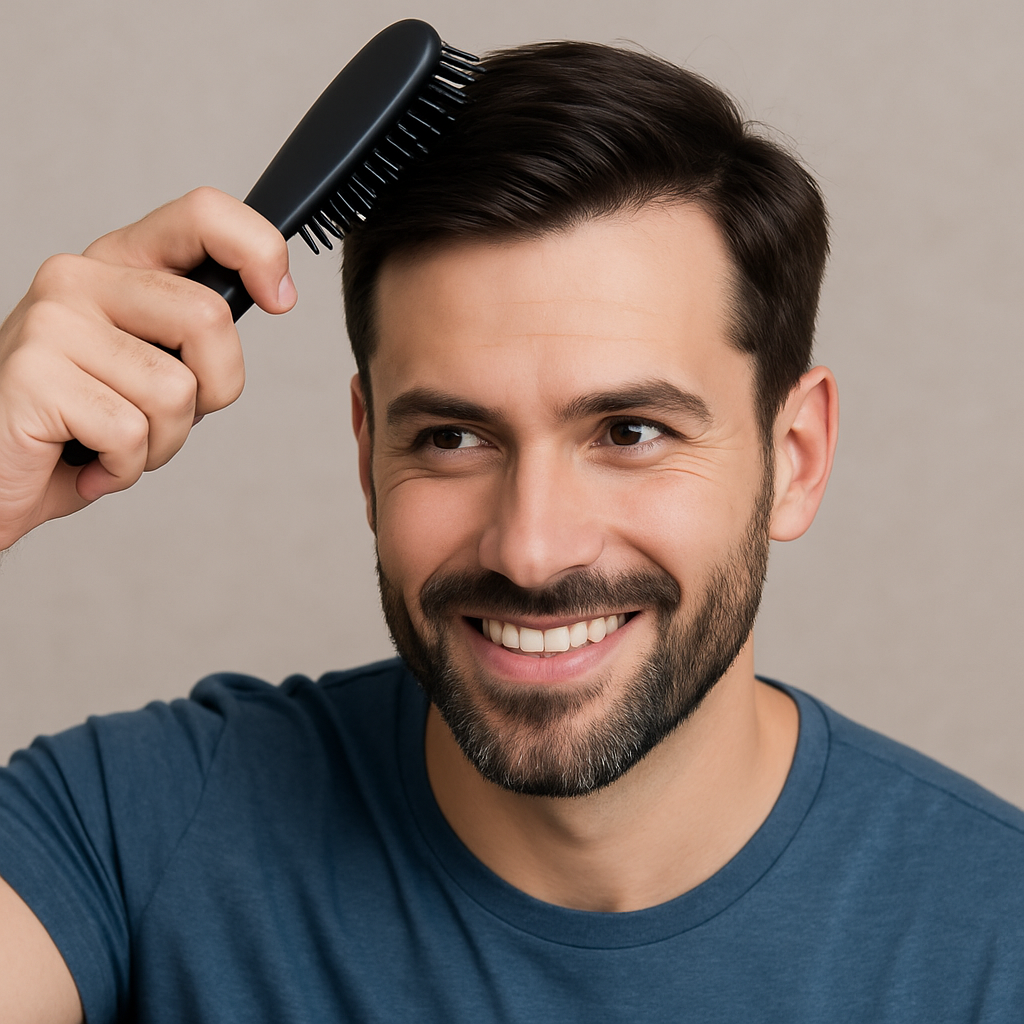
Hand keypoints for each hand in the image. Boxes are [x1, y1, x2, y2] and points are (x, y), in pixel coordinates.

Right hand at [0, 187, 296, 550]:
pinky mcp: (34, 374)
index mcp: (117, 265)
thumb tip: (270, 294)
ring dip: (163, 442)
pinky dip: (124, 468)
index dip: (259, 249)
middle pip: (210, 319)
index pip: (202, 215)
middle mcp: (80, 278)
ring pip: (178, 391)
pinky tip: (88, 463)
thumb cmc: (82, 425)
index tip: (279, 298)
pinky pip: (131, 434)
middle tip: (166, 418)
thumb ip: (194, 332)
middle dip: (214, 391)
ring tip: (114, 443)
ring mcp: (52, 321)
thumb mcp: (151, 365)